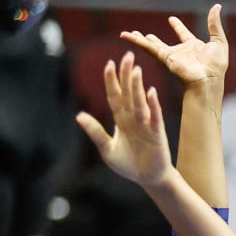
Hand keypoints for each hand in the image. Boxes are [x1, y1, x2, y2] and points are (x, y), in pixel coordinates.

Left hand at [76, 53, 174, 189]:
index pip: (115, 96)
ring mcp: (146, 125)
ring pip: (139, 101)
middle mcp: (134, 118)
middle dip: (127, 75)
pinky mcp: (157, 134)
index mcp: (122, 120)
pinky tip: (150, 92)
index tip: (109, 64)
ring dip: (137, 86)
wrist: (149, 179)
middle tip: (127, 56)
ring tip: (136, 69)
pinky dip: (153, 105)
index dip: (111, 81)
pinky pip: (154, 117)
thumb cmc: (129, 165)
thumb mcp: (107, 150)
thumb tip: (79, 115)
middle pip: (128, 93)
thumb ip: (95, 132)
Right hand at [120, 4, 227, 90]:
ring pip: (151, 45)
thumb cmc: (216, 66)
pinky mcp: (164, 58)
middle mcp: (181, 52)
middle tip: (144, 34)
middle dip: (153, 40)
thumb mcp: (219, 41)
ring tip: (129, 34)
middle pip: (163, 43)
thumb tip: (217, 6)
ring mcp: (171, 56)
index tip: (172, 19)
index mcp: (194, 47)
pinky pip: (148, 47)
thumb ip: (214, 24)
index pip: (184, 34)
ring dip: (140, 40)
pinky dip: (137, 41)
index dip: (178, 27)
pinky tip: (127, 36)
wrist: (208, 79)